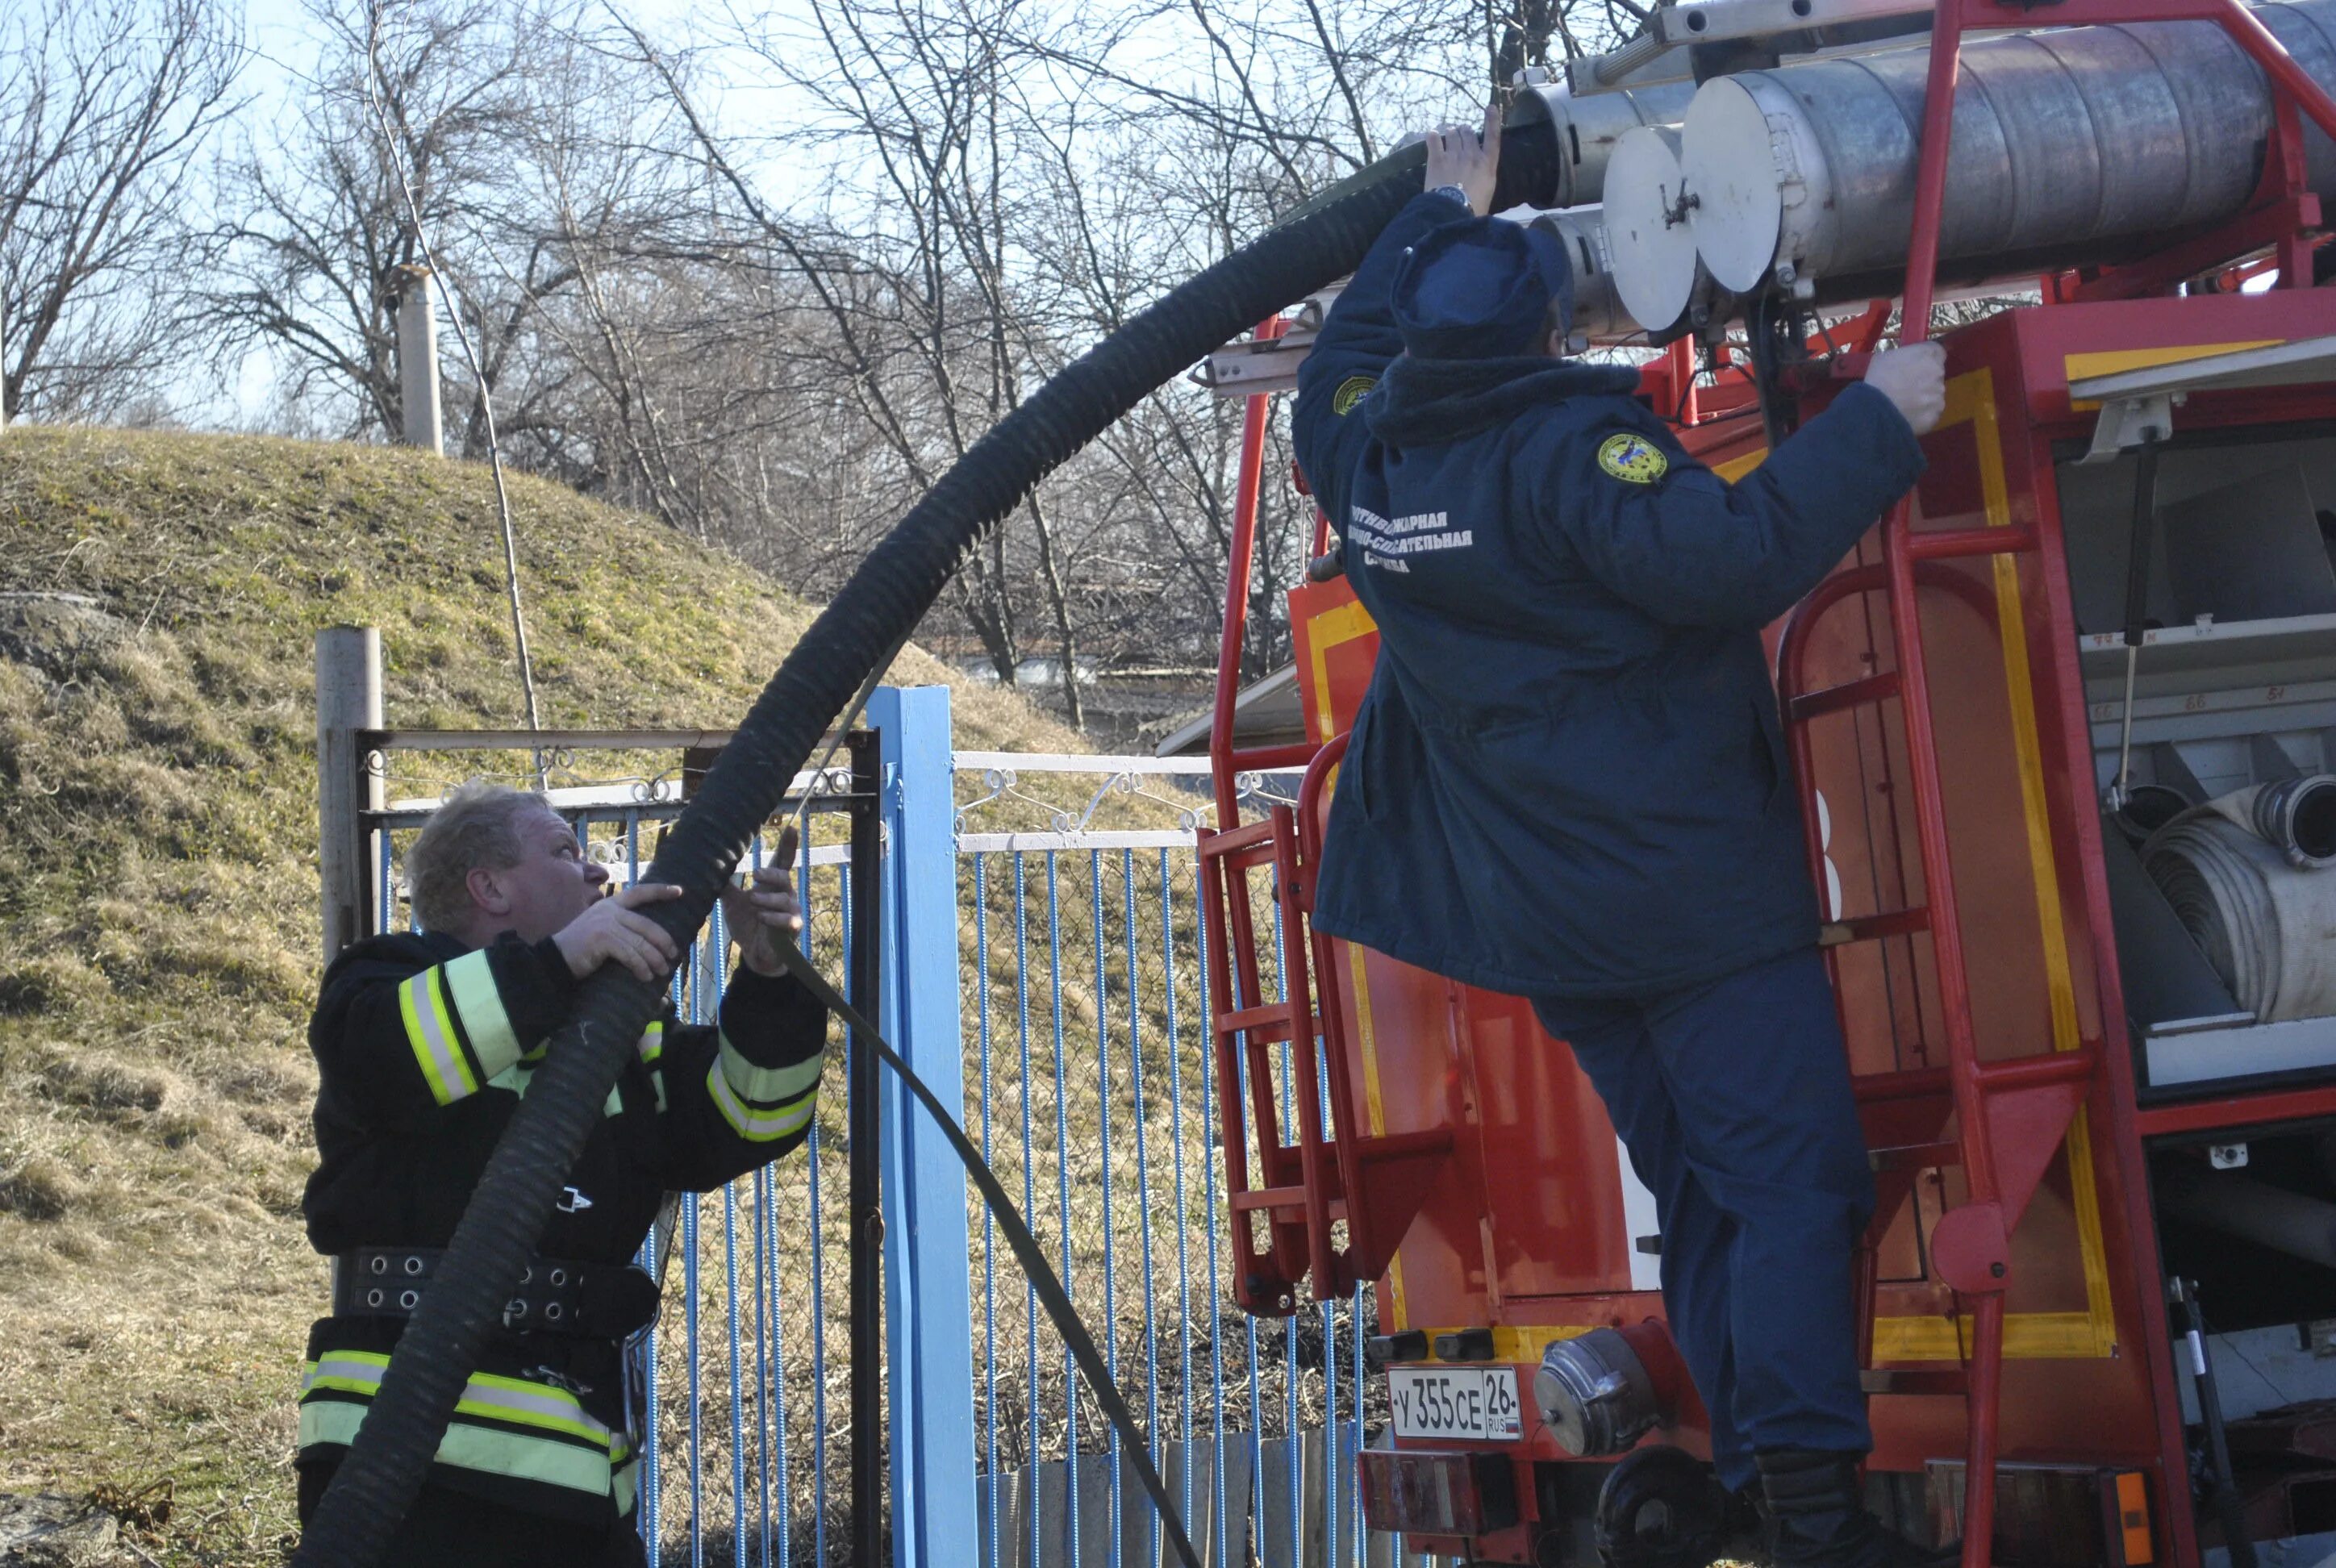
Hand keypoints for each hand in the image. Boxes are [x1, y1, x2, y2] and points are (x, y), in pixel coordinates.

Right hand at [552, 882, 683, 982]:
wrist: (555, 958)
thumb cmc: (581, 949)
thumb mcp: (602, 930)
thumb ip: (621, 928)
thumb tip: (650, 941)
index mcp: (611, 905)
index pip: (640, 892)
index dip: (660, 891)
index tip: (680, 891)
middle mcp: (609, 910)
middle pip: (647, 925)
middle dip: (664, 941)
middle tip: (674, 955)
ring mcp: (605, 923)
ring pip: (640, 942)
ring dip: (654, 960)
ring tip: (661, 972)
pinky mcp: (602, 939)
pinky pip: (630, 954)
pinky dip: (640, 967)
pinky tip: (645, 977)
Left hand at [721, 826, 804, 977]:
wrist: (754, 952)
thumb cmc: (747, 924)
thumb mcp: (733, 903)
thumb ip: (725, 887)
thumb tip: (705, 868)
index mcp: (772, 884)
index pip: (783, 861)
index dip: (788, 845)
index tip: (791, 828)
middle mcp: (785, 893)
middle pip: (783, 876)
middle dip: (770, 874)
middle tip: (756, 874)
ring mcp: (792, 910)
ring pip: (784, 898)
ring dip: (766, 900)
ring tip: (753, 902)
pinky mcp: (793, 927)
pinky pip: (787, 919)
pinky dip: (772, 917)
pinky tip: (761, 918)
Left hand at [1422, 102, 1501, 216]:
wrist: (1453, 213)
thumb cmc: (1474, 208)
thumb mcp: (1487, 192)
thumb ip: (1484, 178)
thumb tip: (1480, 177)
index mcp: (1487, 163)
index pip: (1493, 137)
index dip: (1492, 120)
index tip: (1491, 107)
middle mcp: (1472, 155)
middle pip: (1468, 133)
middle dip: (1464, 131)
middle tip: (1460, 132)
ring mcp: (1454, 155)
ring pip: (1452, 134)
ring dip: (1450, 132)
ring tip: (1447, 134)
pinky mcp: (1437, 159)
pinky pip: (1434, 140)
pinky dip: (1432, 136)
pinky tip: (1431, 135)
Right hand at [1863, 341, 1946, 435]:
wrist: (1877, 410)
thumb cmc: (1878, 378)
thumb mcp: (1885, 356)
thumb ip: (1903, 355)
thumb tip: (1905, 360)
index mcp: (1928, 354)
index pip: (1937, 351)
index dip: (1927, 358)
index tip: (1917, 364)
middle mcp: (1938, 373)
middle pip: (1936, 374)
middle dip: (1925, 378)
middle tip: (1908, 385)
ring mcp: (1939, 395)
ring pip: (1934, 394)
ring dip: (1924, 396)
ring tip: (1906, 404)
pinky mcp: (1935, 414)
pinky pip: (1931, 412)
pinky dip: (1922, 413)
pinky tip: (1908, 415)